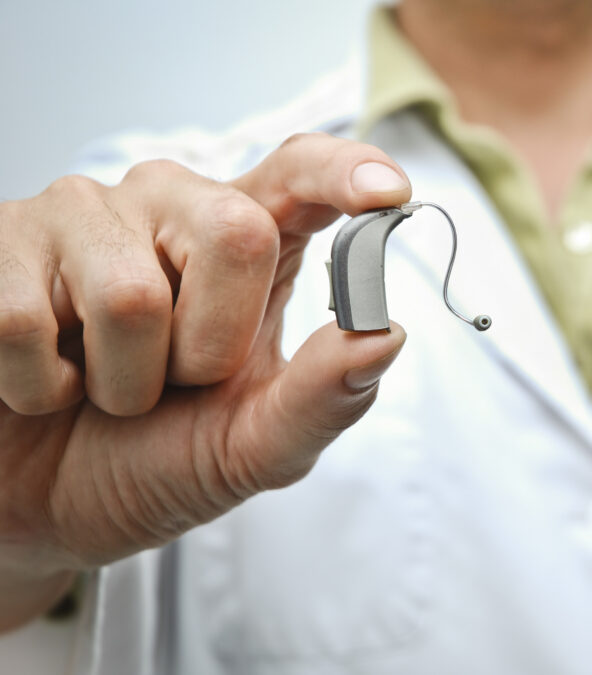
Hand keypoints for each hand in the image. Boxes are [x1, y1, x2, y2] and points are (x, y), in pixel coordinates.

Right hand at [0, 133, 410, 631]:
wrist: (42, 508)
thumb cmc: (155, 460)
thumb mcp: (254, 447)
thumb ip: (324, 399)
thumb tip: (385, 336)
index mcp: (247, 243)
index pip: (301, 175)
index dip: (344, 174)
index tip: (387, 192)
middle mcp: (171, 208)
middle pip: (238, 233)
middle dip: (212, 347)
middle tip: (176, 382)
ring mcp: (82, 216)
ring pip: (131, 295)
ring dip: (122, 382)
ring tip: (101, 387)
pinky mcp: (0, 242)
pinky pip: (29, 321)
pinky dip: (42, 387)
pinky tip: (44, 383)